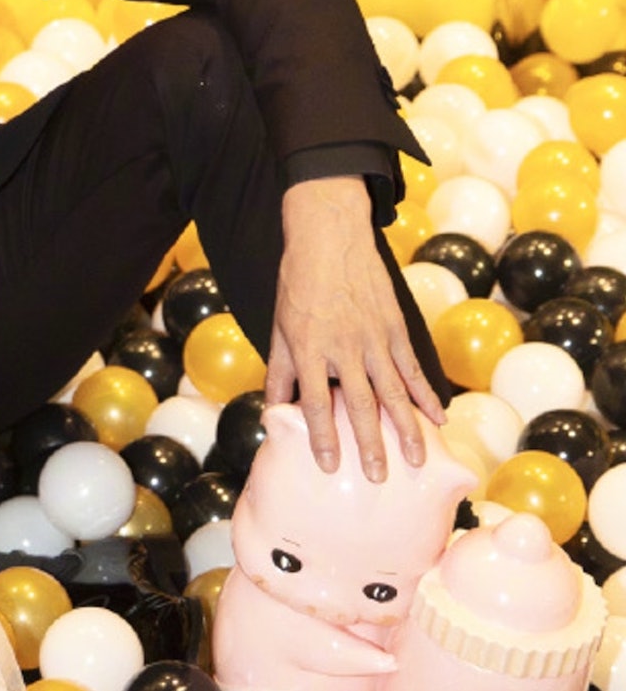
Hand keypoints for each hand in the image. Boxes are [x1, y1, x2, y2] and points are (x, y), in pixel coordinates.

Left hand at [265, 176, 445, 482]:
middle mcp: (344, 347)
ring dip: (407, 429)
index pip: (317, 402)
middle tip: (379, 478)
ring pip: (394, 392)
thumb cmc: (298, 284)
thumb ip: (280, 371)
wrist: (329, 236)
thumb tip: (273, 410)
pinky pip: (413, 368)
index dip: (322, 436)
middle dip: (370, 445)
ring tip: (416, 460)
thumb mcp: (279, 326)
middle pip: (360, 405)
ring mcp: (374, 338)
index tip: (329, 466)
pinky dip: (426, 394)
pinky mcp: (395, 327)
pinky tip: (439, 417)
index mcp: (310, 348)